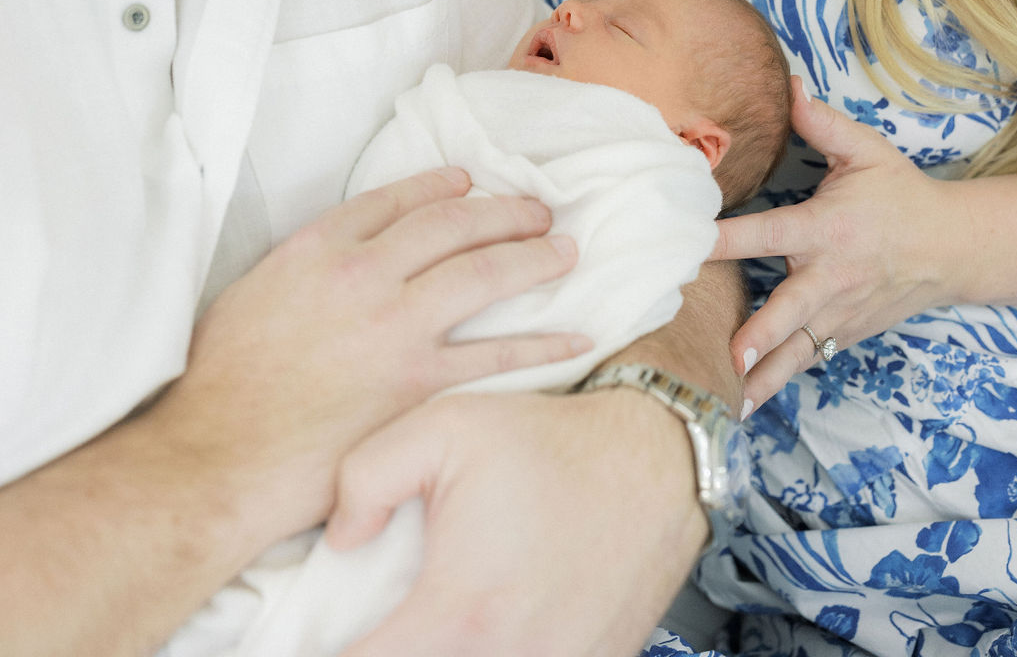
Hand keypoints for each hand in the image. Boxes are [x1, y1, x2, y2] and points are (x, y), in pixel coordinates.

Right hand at [155, 169, 585, 546]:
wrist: (217, 454)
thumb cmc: (220, 383)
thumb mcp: (252, 293)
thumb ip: (300, 268)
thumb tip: (329, 265)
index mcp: (320, 246)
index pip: (395, 200)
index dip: (440, 187)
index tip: (469, 182)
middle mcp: (365, 272)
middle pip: (452, 224)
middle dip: (502, 211)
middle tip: (537, 210)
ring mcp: (397, 325)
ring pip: (483, 271)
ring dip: (532, 256)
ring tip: (564, 249)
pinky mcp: (419, 383)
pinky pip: (497, 354)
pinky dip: (542, 342)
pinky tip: (574, 335)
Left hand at [328, 390, 707, 656]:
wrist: (653, 460)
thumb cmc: (548, 442)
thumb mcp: (444, 425)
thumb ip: (365, 477)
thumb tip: (341, 540)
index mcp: (460, 616)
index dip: (325, 656)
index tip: (321, 635)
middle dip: (389, 651)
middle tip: (380, 619)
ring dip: (443, 651)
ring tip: (432, 615)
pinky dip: (491, 651)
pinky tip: (484, 620)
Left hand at [711, 79, 951, 411]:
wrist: (951, 249)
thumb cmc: (900, 195)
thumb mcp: (867, 151)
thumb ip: (821, 123)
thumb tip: (787, 85)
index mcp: (827, 228)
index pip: (768, 232)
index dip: (729, 238)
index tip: (692, 244)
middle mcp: (831, 276)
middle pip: (790, 308)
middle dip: (761, 332)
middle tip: (728, 353)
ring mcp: (840, 312)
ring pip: (798, 349)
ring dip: (764, 376)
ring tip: (729, 404)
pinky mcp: (846, 333)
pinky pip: (809, 359)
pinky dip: (780, 381)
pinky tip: (746, 404)